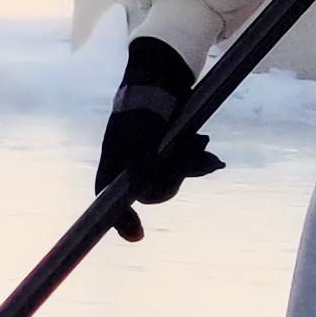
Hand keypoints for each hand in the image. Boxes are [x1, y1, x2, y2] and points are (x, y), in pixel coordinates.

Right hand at [94, 34, 223, 242]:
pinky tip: (205, 146)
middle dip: (176, 175)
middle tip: (192, 153)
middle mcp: (129, 170)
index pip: (110, 204)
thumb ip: (142, 165)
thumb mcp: (139, 138)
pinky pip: (183, 168)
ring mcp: (149, 163)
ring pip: (172, 180)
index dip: (122, 221)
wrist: (159, 80)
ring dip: (189, 165)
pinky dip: (196, 159)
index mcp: (113, 168)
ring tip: (201, 141)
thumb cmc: (141, 109)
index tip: (137, 236)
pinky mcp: (167, 155)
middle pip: (153, 191)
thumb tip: (146, 195)